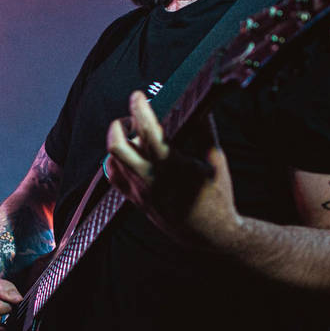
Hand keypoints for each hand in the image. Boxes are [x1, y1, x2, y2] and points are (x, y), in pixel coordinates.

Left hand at [106, 90, 241, 246]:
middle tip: (131, 118)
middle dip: (119, 124)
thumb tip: (197, 103)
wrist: (209, 234)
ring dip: (119, 142)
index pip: (147, 132)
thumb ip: (205, 129)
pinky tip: (131, 155)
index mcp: (173, 167)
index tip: (138, 95)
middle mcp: (150, 179)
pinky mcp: (134, 200)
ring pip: (112, 159)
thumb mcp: (216, 160)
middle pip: (117, 146)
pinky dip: (116, 160)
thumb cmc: (217, 197)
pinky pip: (113, 176)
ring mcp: (139, 191)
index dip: (139, 109)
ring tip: (135, 137)